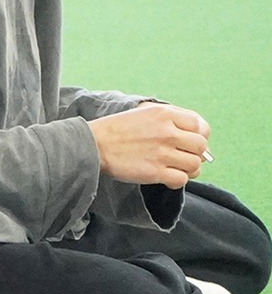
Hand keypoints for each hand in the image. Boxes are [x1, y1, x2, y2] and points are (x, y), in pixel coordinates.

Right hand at [89, 102, 208, 188]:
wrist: (93, 144)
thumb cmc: (118, 129)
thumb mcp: (145, 112)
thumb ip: (171, 118)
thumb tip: (198, 133)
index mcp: (165, 114)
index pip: (201, 127)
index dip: (199, 136)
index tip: (189, 143)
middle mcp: (167, 132)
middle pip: (200, 146)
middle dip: (195, 154)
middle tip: (182, 157)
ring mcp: (162, 153)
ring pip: (194, 164)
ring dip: (188, 169)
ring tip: (176, 168)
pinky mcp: (155, 172)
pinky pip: (181, 180)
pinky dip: (178, 181)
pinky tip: (167, 178)